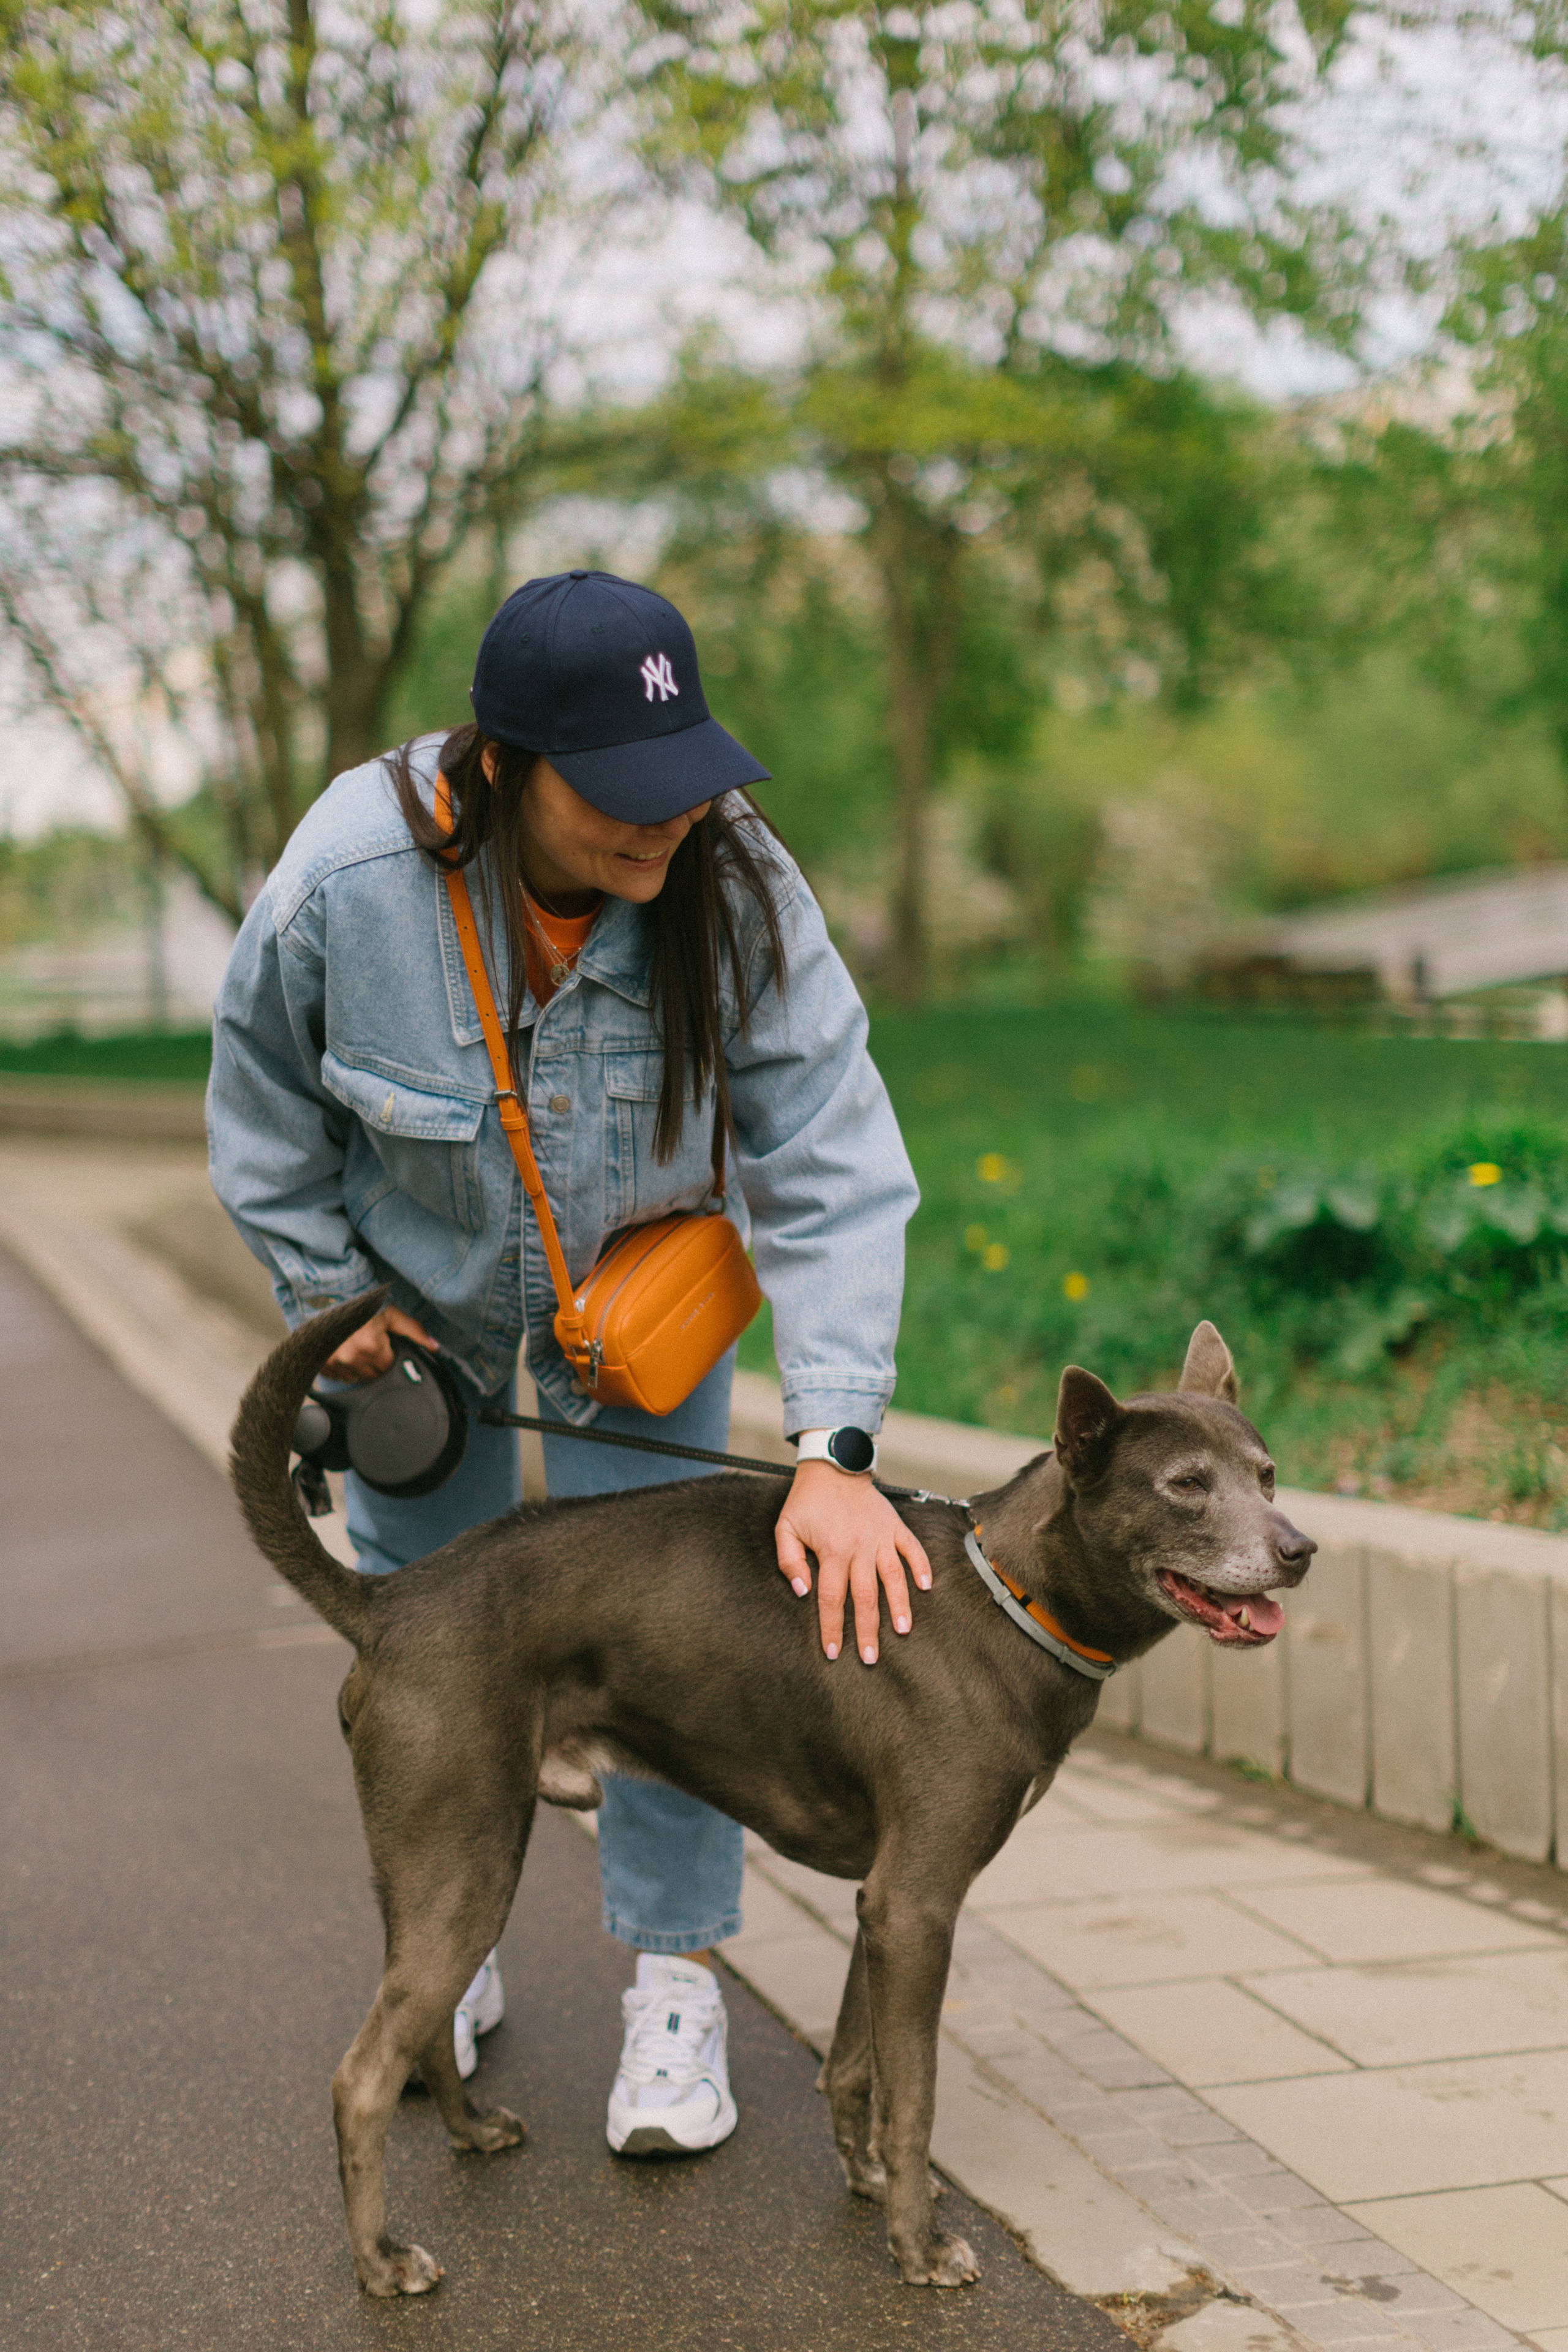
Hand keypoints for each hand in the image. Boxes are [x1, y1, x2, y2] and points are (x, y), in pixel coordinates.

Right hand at [322, 1303, 436, 1381]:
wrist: (330, 1295)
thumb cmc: (363, 1303)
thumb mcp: (391, 1314)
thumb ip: (414, 1331)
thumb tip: (434, 1347)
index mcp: (370, 1345)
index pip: (386, 1367)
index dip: (387, 1357)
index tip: (383, 1345)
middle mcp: (350, 1357)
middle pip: (371, 1375)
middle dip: (374, 1363)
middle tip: (370, 1344)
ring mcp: (332, 1362)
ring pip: (354, 1378)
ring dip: (358, 1367)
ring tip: (356, 1347)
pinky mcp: (321, 1363)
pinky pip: (336, 1376)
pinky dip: (341, 1368)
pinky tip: (343, 1351)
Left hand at [775, 1462, 931, 1664]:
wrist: (832, 1466)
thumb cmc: (806, 1502)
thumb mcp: (785, 1529)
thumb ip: (789, 1562)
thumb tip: (803, 1592)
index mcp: (831, 1551)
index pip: (832, 1599)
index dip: (832, 1627)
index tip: (833, 1652)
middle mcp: (859, 1547)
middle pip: (866, 1596)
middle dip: (868, 1630)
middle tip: (870, 1657)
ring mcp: (880, 1536)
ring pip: (893, 1577)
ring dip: (899, 1606)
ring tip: (903, 1631)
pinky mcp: (894, 1526)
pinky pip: (912, 1548)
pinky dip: (921, 1567)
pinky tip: (925, 1587)